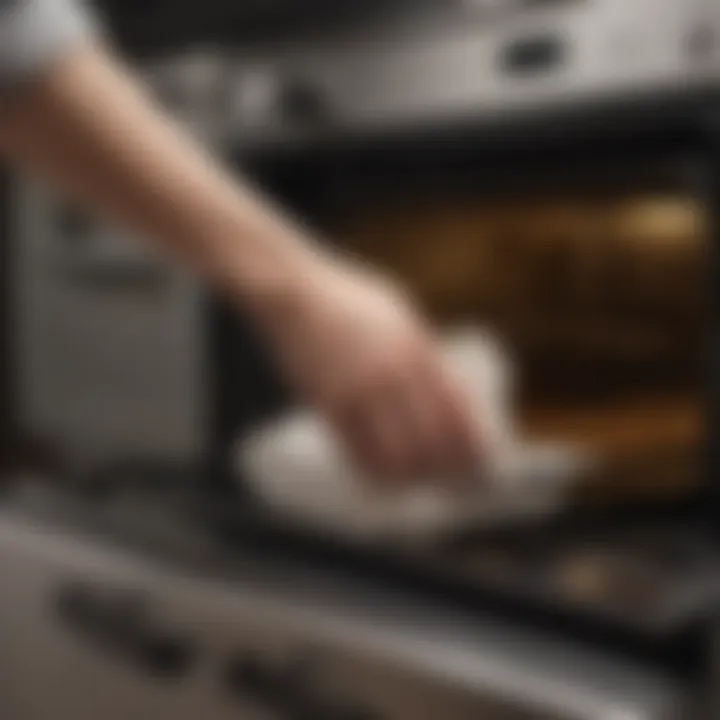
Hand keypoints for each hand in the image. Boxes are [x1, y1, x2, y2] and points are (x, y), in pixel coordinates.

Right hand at [256, 256, 481, 485]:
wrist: (295, 294)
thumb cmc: (348, 298)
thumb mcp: (399, 313)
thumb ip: (423, 349)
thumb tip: (446, 388)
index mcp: (416, 347)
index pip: (456, 407)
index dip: (472, 441)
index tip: (480, 458)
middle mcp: (393, 373)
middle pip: (432, 438)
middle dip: (448, 466)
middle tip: (453, 478)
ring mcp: (359, 391)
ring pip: (397, 454)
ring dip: (413, 474)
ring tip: (419, 480)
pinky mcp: (328, 404)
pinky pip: (358, 452)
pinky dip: (376, 472)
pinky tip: (384, 476)